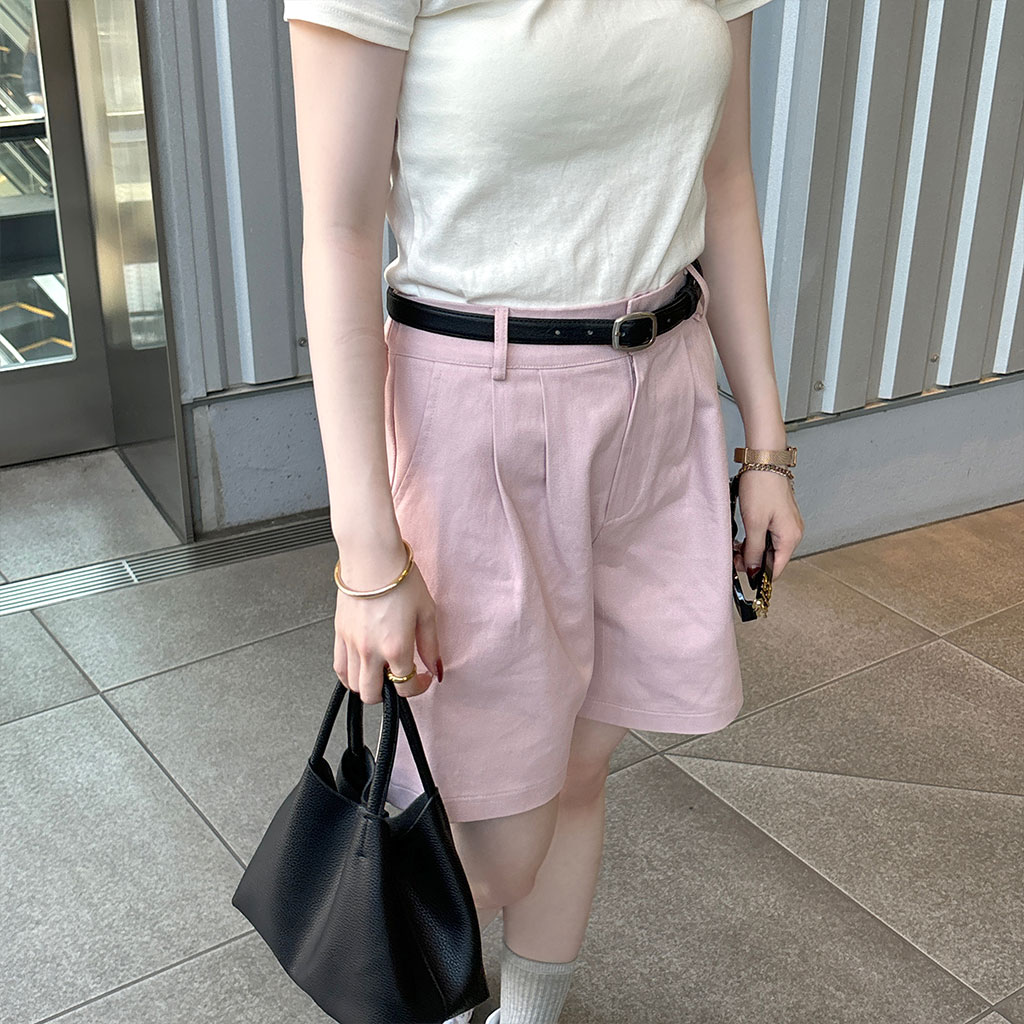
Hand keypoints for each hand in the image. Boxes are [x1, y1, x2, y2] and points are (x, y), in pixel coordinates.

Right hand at [332, 545, 441, 704]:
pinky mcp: (339, 634)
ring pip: (353, 685)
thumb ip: (430, 645)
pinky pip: (338, 667)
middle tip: (399, 680)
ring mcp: (352, 644)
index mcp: (396, 647)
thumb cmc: (399, 578)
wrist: (372, 557)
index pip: (405, 687)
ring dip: (369, 685)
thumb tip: (435, 667)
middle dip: (390, 694)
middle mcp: (371, 650)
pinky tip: (360, 667)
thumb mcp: (427, 612)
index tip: (422, 678)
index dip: (418, 688)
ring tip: (381, 673)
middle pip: (373, 694)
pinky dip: (348, 675)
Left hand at [733, 470, 803, 578]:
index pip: (776, 569)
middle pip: (773, 559)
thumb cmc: (761, 487)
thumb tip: (754, 570)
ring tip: (736, 544)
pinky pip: (769, 535)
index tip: (740, 571)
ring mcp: (788, 524)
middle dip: (752, 560)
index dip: (758, 575)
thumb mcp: (754, 524)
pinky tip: (744, 535)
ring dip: (752, 549)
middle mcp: (794, 533)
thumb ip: (754, 550)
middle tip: (733, 555)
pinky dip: (756, 538)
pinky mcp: (781, 516)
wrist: (764, 460)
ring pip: (769, 547)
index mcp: (791, 538)